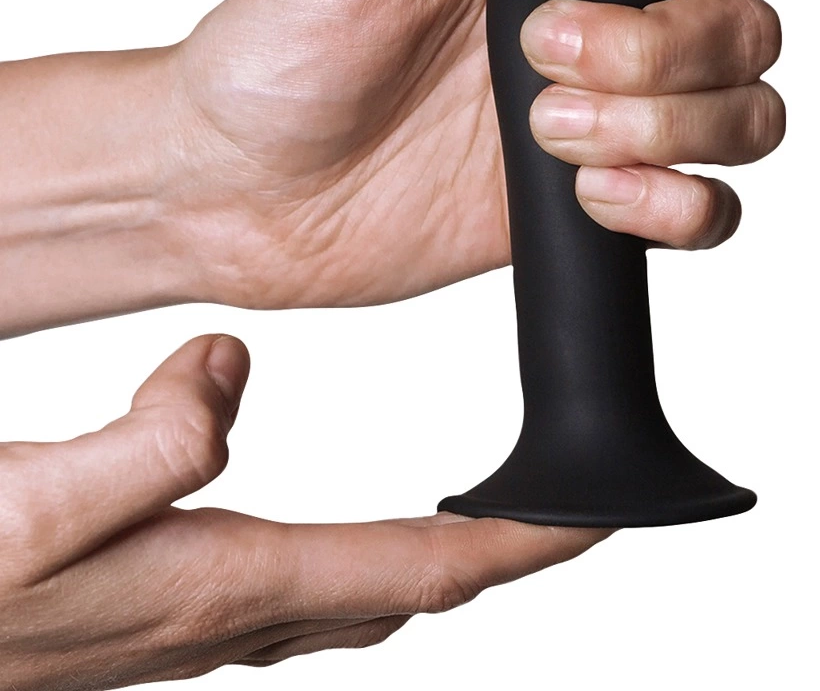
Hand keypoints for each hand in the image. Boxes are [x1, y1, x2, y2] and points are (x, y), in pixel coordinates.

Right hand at [0, 335, 607, 687]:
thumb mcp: (39, 507)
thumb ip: (149, 445)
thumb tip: (228, 371)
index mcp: (226, 585)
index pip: (418, 570)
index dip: (517, 545)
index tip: (588, 521)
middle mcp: (229, 617)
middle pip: (401, 589)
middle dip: (485, 554)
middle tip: (546, 515)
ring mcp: (199, 626)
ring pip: (348, 592)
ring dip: (418, 556)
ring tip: (467, 517)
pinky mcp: (164, 613)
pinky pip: (290, 585)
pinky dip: (341, 556)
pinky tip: (319, 537)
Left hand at [172, 0, 784, 309]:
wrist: (236, 190)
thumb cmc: (279, 62)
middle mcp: (593, 30)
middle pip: (743, 26)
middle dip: (665, 47)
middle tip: (539, 59)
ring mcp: (596, 126)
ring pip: (742, 118)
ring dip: (673, 127)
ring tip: (551, 133)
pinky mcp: (580, 209)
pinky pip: (697, 213)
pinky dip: (677, 207)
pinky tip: (590, 195)